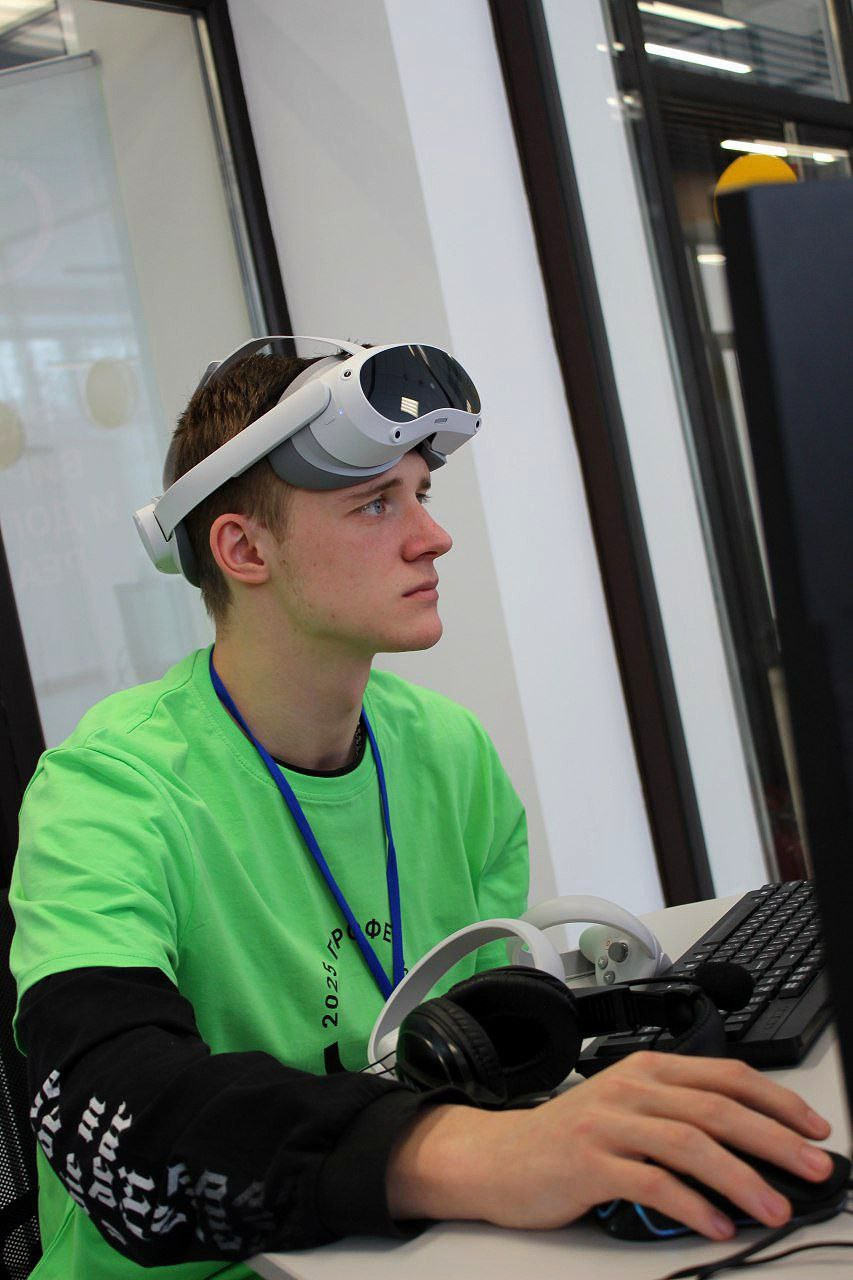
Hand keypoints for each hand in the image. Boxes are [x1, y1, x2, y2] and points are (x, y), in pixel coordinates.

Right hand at [387, 1051, 832, 1239]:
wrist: (499, 1156)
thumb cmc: (570, 1137)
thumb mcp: (627, 1108)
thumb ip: (678, 1113)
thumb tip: (752, 1142)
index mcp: (646, 1070)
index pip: (725, 1076)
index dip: (776, 1102)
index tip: (813, 1129)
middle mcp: (630, 1090)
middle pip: (716, 1109)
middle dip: (773, 1139)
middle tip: (813, 1167)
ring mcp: (608, 1125)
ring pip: (689, 1144)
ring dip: (740, 1179)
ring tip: (774, 1207)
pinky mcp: (589, 1163)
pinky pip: (652, 1183)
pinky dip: (691, 1206)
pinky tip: (717, 1225)